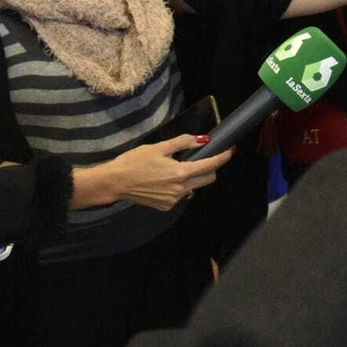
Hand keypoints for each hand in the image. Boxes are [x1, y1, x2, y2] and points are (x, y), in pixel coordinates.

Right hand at [75, 134, 230, 210]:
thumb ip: (184, 143)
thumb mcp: (159, 147)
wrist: (114, 183)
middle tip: (202, 157)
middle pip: (208, 178)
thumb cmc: (134, 162)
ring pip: (195, 187)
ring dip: (194, 177)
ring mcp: (174, 200)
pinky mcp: (166, 206)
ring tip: (176, 168)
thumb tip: (203, 140)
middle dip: (211, 167)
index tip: (231, 149)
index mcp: (181, 173)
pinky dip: (181, 186)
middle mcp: (181, 190)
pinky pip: (182, 195)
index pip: (211, 165)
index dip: (223, 157)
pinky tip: (165, 180)